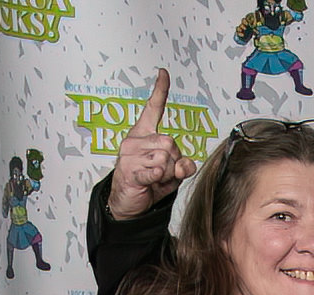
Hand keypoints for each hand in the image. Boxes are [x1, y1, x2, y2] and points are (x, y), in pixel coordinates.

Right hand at [108, 70, 198, 220]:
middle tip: (162, 172)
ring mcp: (130, 155)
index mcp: (144, 135)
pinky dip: (158, 178)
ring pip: (166, 159)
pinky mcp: (130, 171)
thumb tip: (184, 163)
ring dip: (167, 174)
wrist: (129, 201)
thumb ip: (183, 165)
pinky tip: (151, 180)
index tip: (163, 74)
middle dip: (175, 162)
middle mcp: (135, 140)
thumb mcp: (172, 172)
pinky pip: (155, 171)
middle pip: (171, 143)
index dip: (159, 91)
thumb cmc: (150, 183)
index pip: (152, 109)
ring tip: (154, 178)